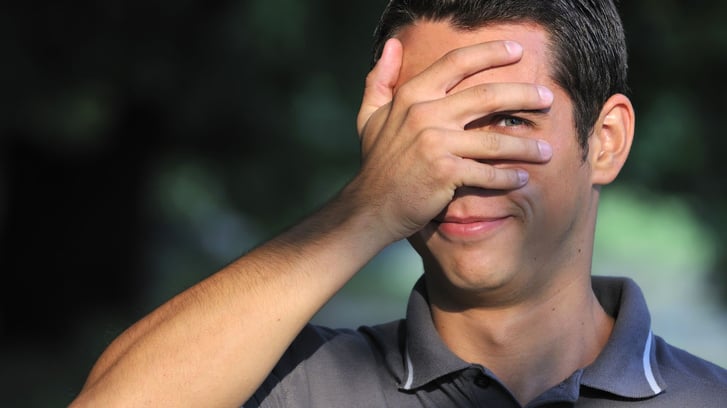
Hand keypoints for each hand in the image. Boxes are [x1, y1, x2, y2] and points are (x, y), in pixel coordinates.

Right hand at [350, 38, 553, 242]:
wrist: (370, 206)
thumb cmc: (376, 162)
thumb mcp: (370, 116)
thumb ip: (381, 78)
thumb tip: (394, 44)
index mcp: (411, 95)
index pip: (456, 62)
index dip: (490, 52)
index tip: (517, 50)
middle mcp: (423, 113)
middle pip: (486, 96)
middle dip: (524, 95)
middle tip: (548, 97)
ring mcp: (434, 143)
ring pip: (494, 139)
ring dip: (525, 145)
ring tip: (546, 150)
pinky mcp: (444, 172)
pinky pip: (487, 172)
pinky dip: (507, 177)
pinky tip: (522, 178)